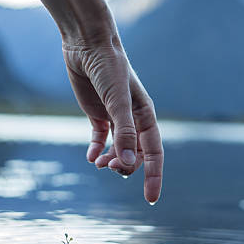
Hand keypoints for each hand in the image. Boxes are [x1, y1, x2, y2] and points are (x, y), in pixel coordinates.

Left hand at [63, 36, 162, 203]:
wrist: (88, 44)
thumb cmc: (109, 68)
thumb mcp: (118, 101)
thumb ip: (124, 132)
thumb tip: (130, 164)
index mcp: (146, 116)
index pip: (154, 153)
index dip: (154, 177)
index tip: (150, 199)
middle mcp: (133, 119)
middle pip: (136, 154)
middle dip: (126, 167)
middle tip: (110, 168)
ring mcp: (115, 116)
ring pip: (119, 149)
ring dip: (111, 161)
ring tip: (99, 164)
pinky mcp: (97, 112)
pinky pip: (99, 138)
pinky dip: (96, 150)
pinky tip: (90, 157)